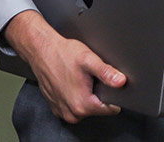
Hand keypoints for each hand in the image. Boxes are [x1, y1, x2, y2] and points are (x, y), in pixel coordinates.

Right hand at [4, 10, 125, 122]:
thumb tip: (121, 81)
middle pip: (98, 108)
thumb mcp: (89, 59)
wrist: (42, 51)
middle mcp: (72, 113)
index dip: (113, 94)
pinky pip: (74, 106)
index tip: (106, 83)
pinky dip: (75, 96)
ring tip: (80, 79)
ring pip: (86, 107)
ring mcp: (63, 112)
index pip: (110, 109)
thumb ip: (106, 72)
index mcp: (82, 104)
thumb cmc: (62, 54)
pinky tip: (72, 82)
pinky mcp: (57, 108)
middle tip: (90, 77)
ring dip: (86, 95)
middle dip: (98, 93)